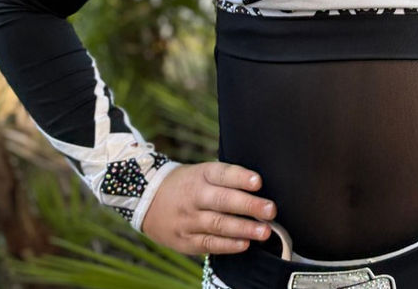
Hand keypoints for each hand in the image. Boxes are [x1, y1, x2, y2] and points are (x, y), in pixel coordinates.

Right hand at [140, 162, 276, 254]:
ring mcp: (187, 219)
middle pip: (222, 200)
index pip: (221, 173)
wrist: (146, 200)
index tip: (258, 182)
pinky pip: (208, 243)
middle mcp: (193, 196)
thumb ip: (227, 180)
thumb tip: (261, 190)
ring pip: (217, 224)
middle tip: (270, 210)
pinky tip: (245, 244)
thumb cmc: (187, 185)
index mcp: (200, 175)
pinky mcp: (184, 240)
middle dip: (248, 206)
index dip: (240, 177)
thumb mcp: (201, 173)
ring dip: (243, 228)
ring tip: (265, 231)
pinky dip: (228, 245)